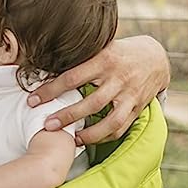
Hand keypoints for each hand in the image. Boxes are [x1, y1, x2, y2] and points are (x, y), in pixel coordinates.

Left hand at [26, 35, 169, 145]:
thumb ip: (80, 57)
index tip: (33, 100)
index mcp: (104, 59)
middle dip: (67, 116)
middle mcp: (118, 78)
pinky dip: (104, 137)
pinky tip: (88, 140)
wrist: (155, 58)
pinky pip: (120, 128)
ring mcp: (130, 95)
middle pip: (91, 102)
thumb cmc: (118, 53)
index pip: (73, 77)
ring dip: (89, 133)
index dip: (51, 90)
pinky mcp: (137, 108)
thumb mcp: (101, 47)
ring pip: (110, 120)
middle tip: (46, 126)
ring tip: (71, 139)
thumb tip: (44, 63)